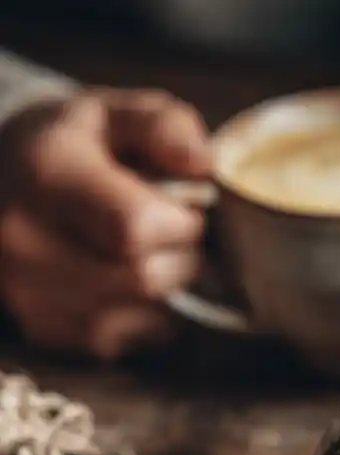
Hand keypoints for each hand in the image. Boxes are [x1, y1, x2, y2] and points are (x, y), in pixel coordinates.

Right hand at [0, 88, 210, 358]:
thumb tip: (203, 164)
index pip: (136, 226)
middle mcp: (23, 240)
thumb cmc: (77, 145)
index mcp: (46, 174)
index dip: (180, 223)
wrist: (2, 179)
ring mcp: (27, 292)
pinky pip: (127, 340)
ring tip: (150, 254)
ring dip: (167, 289)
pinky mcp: (45, 330)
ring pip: (141, 315)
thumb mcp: (118, 113)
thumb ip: (166, 126)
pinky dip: (146, 317)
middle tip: (171, 235)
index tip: (182, 209)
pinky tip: (129, 281)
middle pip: (144, 278)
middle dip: (181, 257)